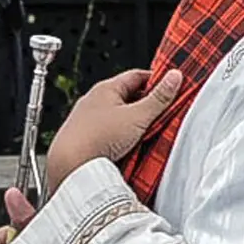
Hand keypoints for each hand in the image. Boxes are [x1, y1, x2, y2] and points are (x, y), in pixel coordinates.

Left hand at [43, 70, 184, 191]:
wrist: (69, 167)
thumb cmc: (96, 139)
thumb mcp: (138, 116)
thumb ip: (159, 97)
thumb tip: (174, 77)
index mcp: (106, 89)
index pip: (137, 76)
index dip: (156, 80)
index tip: (171, 87)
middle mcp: (94, 101)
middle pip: (128, 97)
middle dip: (146, 106)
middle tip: (163, 114)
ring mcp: (87, 121)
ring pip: (117, 117)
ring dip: (133, 124)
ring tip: (147, 135)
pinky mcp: (84, 140)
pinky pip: (108, 134)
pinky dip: (120, 138)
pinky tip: (128, 148)